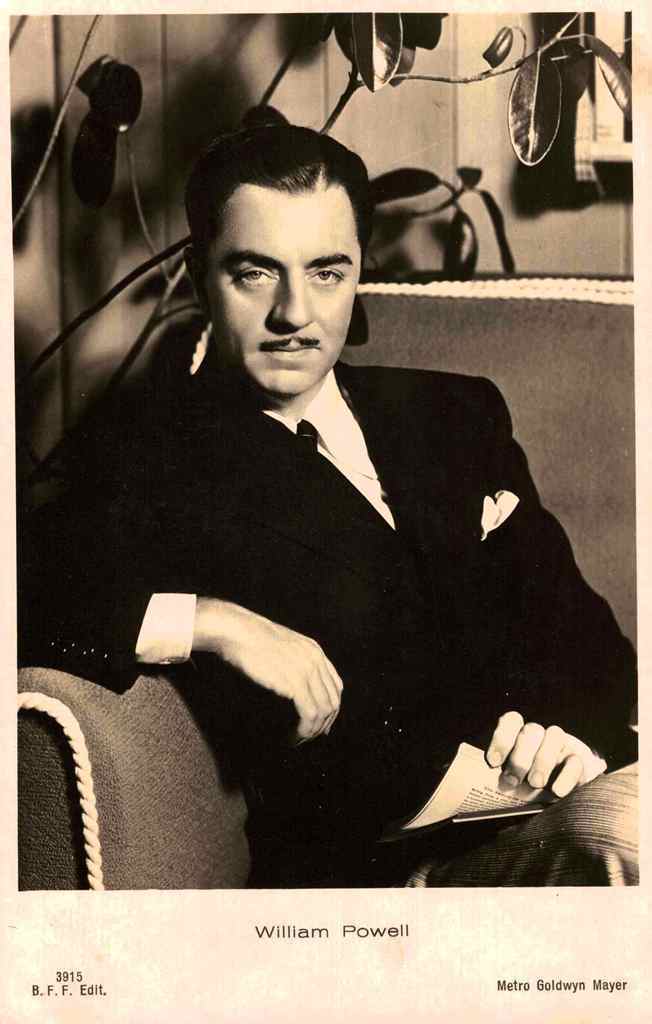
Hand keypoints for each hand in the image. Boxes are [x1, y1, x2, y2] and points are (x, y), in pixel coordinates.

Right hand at [193, 598, 342, 743]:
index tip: (321, 723)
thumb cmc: (250, 639)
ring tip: (301, 738)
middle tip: (311, 736)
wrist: (238, 631)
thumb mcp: (281, 645)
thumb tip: (292, 683)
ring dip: (314, 729)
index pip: (336, 686)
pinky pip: (310, 713)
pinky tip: (296, 734)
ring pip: (323, 710)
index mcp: (315, 651)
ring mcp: (307, 671)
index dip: (331, 708)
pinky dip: (305, 728)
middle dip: (324, 723)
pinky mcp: (295, 682)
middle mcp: (316, 660)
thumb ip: (294, 660)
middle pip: (333, 701)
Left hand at [486, 711, 605, 796]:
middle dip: (520, 757)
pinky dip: (566, 776)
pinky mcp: (580, 760)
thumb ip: (495, 779)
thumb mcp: (508, 780)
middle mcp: (540, 735)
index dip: (501, 739)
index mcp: (518, 735)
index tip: (492, 762)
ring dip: (543, 760)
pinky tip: (557, 791)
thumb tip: (474, 791)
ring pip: (554, 736)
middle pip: (531, 731)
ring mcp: (561, 744)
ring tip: (535, 784)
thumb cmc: (525, 786)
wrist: (561, 792)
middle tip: (512, 780)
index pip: (511, 722)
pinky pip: (575, 761)